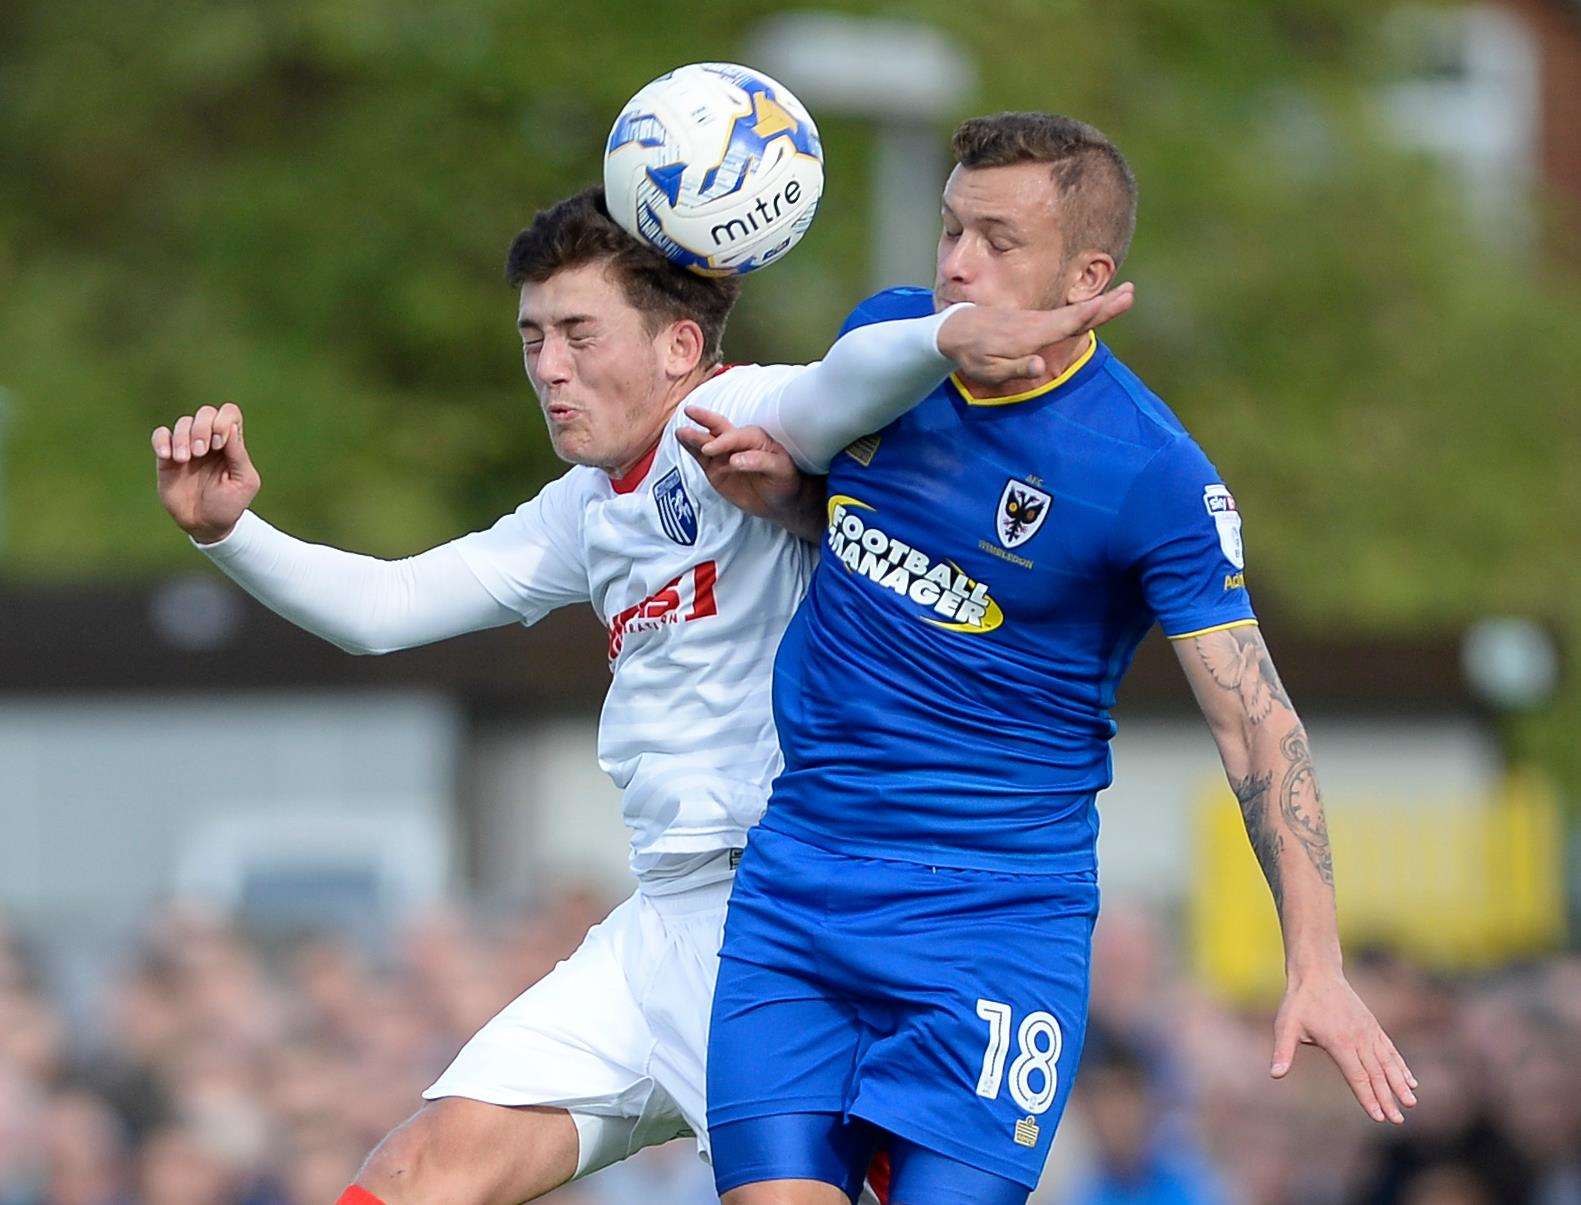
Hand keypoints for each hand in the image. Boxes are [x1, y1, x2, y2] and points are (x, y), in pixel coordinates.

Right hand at [151, 402, 260, 543]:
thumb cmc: (229, 504)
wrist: (205, 525)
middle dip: (202, 428)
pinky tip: (168, 456)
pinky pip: (160, 435)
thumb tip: (231, 427)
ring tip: (185, 460)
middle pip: (205, 412)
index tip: (220, 445)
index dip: (223, 421)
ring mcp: (187, 447)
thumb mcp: (243, 482)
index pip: (229, 413)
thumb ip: (238, 455)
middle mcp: (210, 441)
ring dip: (183, 437)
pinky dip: (162, 440)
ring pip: (183, 422)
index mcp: (231, 444)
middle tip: (201, 452)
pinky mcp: (167, 458)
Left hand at [677, 406, 824, 541]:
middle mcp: (750, 442)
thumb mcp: (719, 472)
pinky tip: (737, 461)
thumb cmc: (750, 487)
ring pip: (747, 440)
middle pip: (729, 430)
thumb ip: (702, 455)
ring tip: (709, 448)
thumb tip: (680, 434)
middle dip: (710, 422)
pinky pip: (765, 461)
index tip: (686, 411)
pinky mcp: (780, 467)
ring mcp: (766, 452)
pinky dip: (751, 460)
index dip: (703, 418)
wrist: (778, 506)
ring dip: (727, 442)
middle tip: (692, 419)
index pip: (717, 427)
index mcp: (735, 443)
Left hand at [937, 283, 1134, 383]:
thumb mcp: (988, 370)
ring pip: (1072, 312)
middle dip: (1104, 305)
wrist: (954, 330)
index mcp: (1028, 335)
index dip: (1089, 315)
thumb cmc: (972, 354)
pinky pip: (1063, 315)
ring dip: (1100, 304)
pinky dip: (1084, 309)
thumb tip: (1041, 366)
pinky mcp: (1034, 321)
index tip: (1111, 302)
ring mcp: (1036, 320)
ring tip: (1125, 294)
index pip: (1065, 325)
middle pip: (1076, 315)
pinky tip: (1100, 305)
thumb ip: (1016, 368)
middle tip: (1131, 292)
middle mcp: (1036, 323)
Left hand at [1271, 970, 1417, 1123]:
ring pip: (1387, 1062)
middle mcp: (1359, 1038)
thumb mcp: (1286, 1025)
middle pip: (1375, 1074)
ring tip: (1411, 1103)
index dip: (1367, 1097)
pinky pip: (1389, 1050)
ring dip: (1400, 1083)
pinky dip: (1400, 1065)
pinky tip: (1410, 1080)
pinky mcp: (1372, 1026)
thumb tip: (1275, 1074)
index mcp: (1339, 1042)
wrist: (1317, 973)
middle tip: (1397, 1121)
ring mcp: (1368, 1031)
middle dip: (1387, 1098)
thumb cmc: (1299, 1002)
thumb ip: (1283, 1051)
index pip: (1357, 1076)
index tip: (1378, 1117)